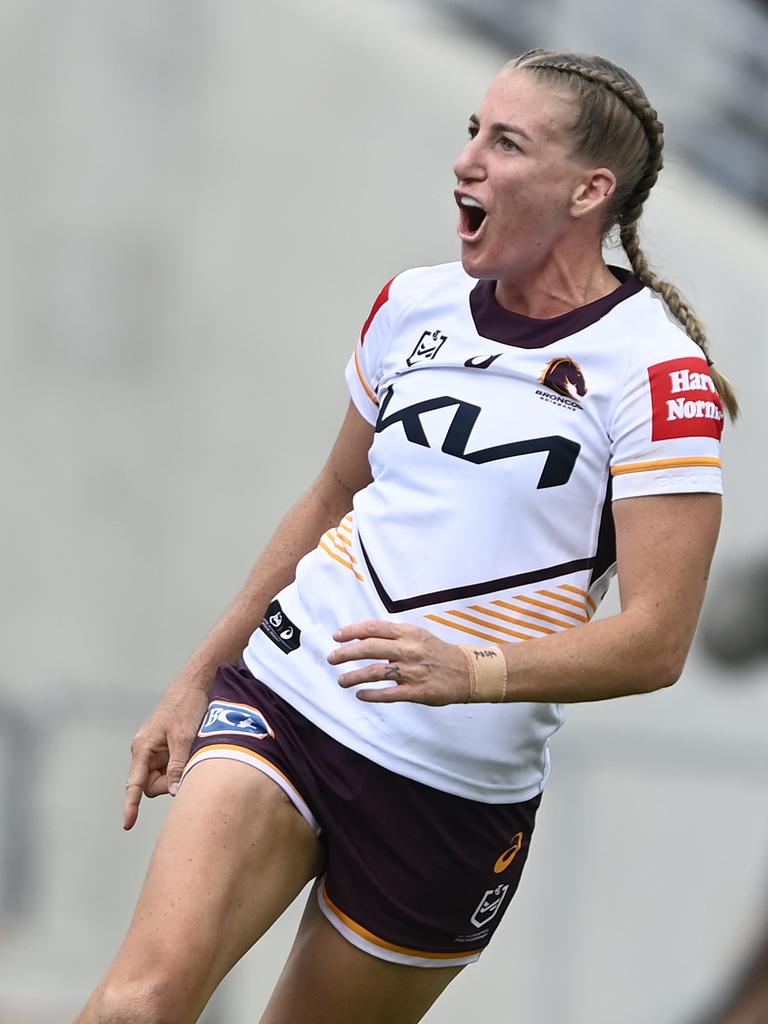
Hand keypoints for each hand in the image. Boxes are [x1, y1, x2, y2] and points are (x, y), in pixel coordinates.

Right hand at [123, 681, 210, 829]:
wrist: (196, 684)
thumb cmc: (187, 706)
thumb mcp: (184, 737)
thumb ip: (178, 766)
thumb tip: (174, 791)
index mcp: (143, 748)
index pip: (135, 784)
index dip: (132, 805)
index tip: (128, 823)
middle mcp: (146, 751)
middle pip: (153, 785)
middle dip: (169, 783)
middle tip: (189, 766)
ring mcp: (156, 750)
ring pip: (164, 777)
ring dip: (178, 773)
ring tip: (193, 752)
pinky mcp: (168, 748)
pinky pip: (172, 767)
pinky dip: (182, 766)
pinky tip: (193, 752)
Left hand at [327, 620, 469, 704]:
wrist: (467, 671)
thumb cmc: (438, 653)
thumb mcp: (418, 636)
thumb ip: (393, 636)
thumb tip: (363, 638)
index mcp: (408, 633)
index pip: (373, 628)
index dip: (352, 632)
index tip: (337, 636)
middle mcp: (409, 650)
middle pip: (370, 648)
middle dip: (346, 653)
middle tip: (332, 658)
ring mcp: (412, 671)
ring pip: (376, 673)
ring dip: (354, 677)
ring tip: (341, 681)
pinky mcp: (417, 691)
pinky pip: (389, 694)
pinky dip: (372, 694)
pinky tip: (360, 695)